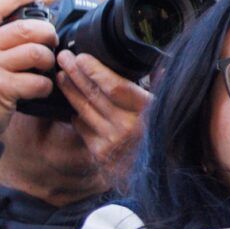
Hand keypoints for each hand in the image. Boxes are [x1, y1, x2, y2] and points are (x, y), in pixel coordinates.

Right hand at [0, 0, 56, 137]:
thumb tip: (16, 19)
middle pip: (27, 27)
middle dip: (48, 33)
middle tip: (52, 41)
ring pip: (37, 52)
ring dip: (49, 60)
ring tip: (46, 67)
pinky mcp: (0, 89)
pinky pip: (38, 81)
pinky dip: (46, 86)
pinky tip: (40, 89)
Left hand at [56, 51, 150, 181]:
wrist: (153, 171)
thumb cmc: (160, 132)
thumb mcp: (166, 109)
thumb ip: (161, 88)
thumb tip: (162, 70)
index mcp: (147, 110)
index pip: (115, 86)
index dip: (95, 71)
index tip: (82, 57)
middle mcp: (129, 126)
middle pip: (94, 94)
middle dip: (76, 74)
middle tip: (63, 58)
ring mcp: (112, 140)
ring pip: (83, 109)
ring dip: (70, 90)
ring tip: (62, 75)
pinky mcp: (99, 152)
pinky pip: (82, 126)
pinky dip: (76, 113)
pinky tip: (71, 101)